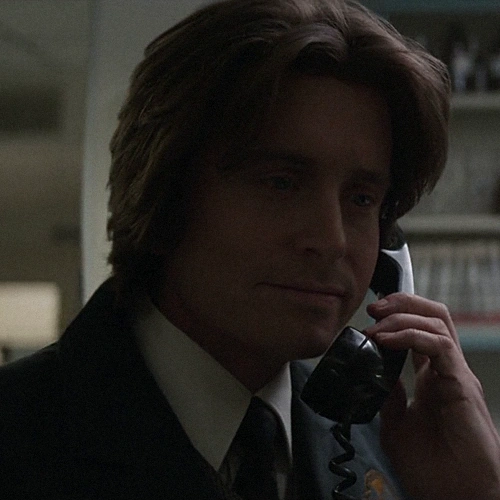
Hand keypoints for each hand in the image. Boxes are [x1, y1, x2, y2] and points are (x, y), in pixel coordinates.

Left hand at [365, 292, 499, 499]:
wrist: (455, 498)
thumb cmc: (433, 469)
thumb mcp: (395, 425)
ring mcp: (456, 375)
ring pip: (438, 322)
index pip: (419, 329)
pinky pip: (441, 346)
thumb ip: (388, 396)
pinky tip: (387, 341)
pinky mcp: (462, 385)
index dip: (397, 315)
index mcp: (431, 377)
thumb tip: (375, 371)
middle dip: (403, 302)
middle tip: (374, 308)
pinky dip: (411, 335)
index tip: (370, 316)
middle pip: (434, 315)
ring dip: (402, 316)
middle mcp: (446, 370)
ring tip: (375, 325)